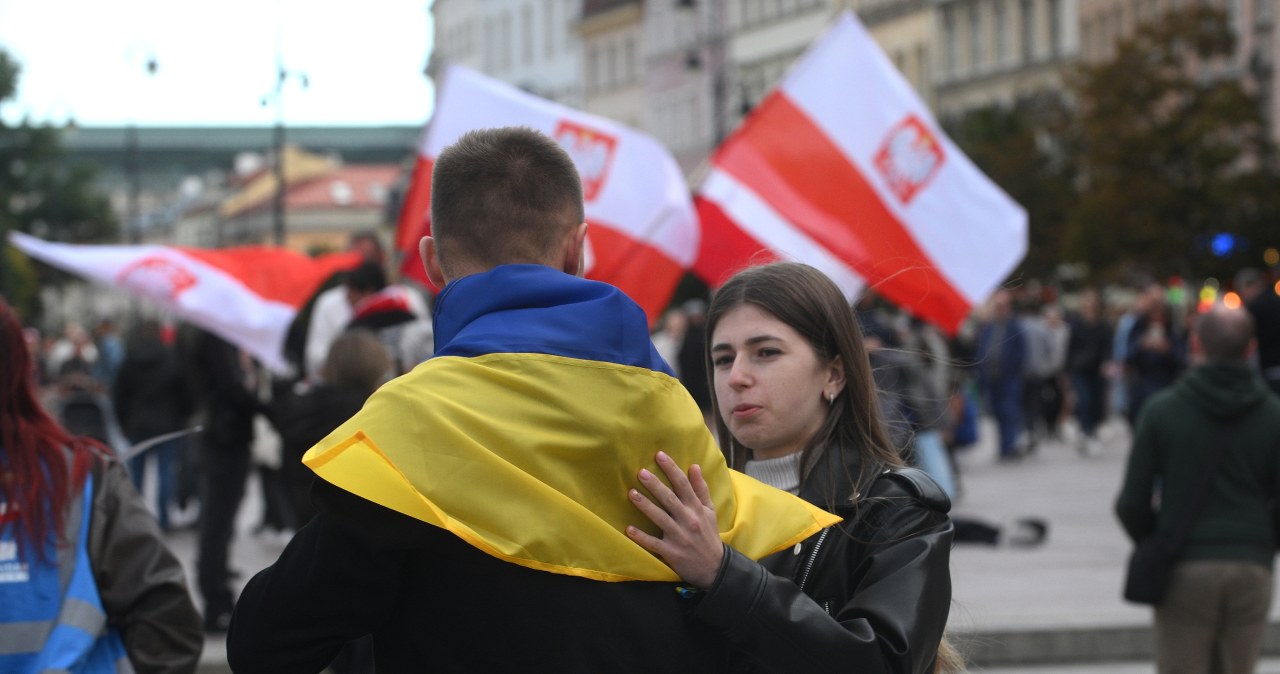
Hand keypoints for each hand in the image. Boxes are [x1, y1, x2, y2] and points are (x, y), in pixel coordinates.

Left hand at [626, 451, 724, 588]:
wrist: (715, 568)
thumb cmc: (709, 536)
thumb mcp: (710, 511)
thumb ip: (701, 489)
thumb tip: (694, 466)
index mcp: (697, 509)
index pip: (683, 485)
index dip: (671, 469)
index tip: (659, 455)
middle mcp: (688, 520)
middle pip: (670, 499)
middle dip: (655, 485)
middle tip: (641, 472)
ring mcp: (679, 537)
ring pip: (660, 518)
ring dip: (645, 505)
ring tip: (631, 493)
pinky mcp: (672, 553)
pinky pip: (654, 544)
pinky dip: (642, 537)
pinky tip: (629, 529)